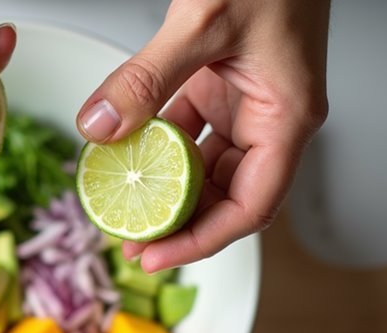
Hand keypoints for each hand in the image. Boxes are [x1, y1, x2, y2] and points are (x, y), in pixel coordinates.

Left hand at [76, 0, 329, 271]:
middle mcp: (271, 118)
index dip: (203, 240)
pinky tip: (123, 153)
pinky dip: (156, 145)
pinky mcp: (221, 85)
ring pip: (204, 167)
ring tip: (121, 208)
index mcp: (287, 118)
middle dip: (179, 224)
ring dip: (163, 189)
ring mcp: (246, 103)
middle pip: (226, 196)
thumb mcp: (202, 22)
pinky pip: (187, 130)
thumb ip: (147, 79)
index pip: (250, 206)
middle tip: (129, 244)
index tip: (156, 256)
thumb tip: (99, 129)